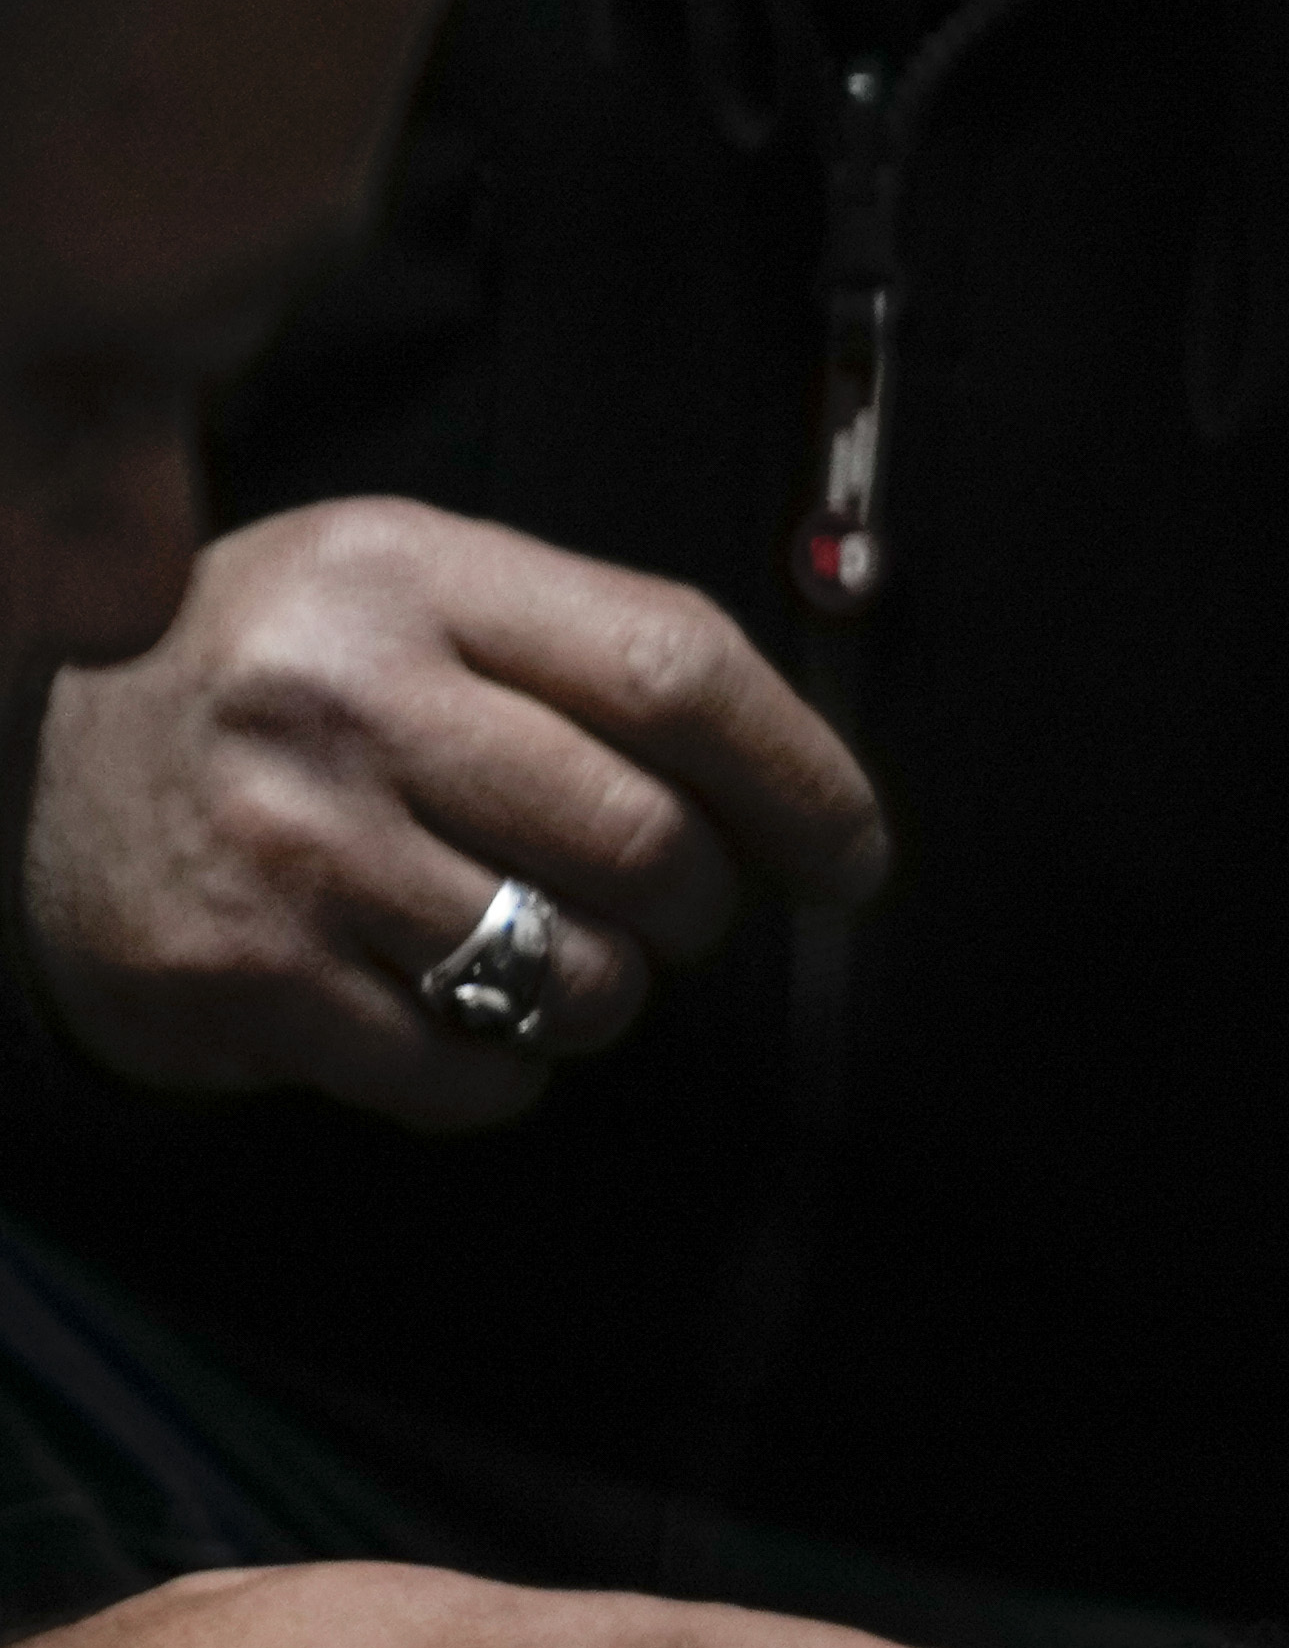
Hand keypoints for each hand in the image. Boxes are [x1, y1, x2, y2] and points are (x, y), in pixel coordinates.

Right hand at [24, 501, 889, 1127]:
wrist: (38, 779)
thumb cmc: (288, 696)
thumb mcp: (411, 605)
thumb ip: (591, 660)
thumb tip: (811, 800)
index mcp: (404, 573)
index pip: (677, 669)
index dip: (806, 783)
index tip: (849, 857)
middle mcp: (337, 694)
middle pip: (654, 846)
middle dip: (696, 907)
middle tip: (656, 906)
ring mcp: (287, 841)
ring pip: (583, 978)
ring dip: (597, 992)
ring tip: (519, 941)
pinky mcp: (248, 974)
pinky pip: (481, 1074)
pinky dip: (499, 1066)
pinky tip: (434, 1002)